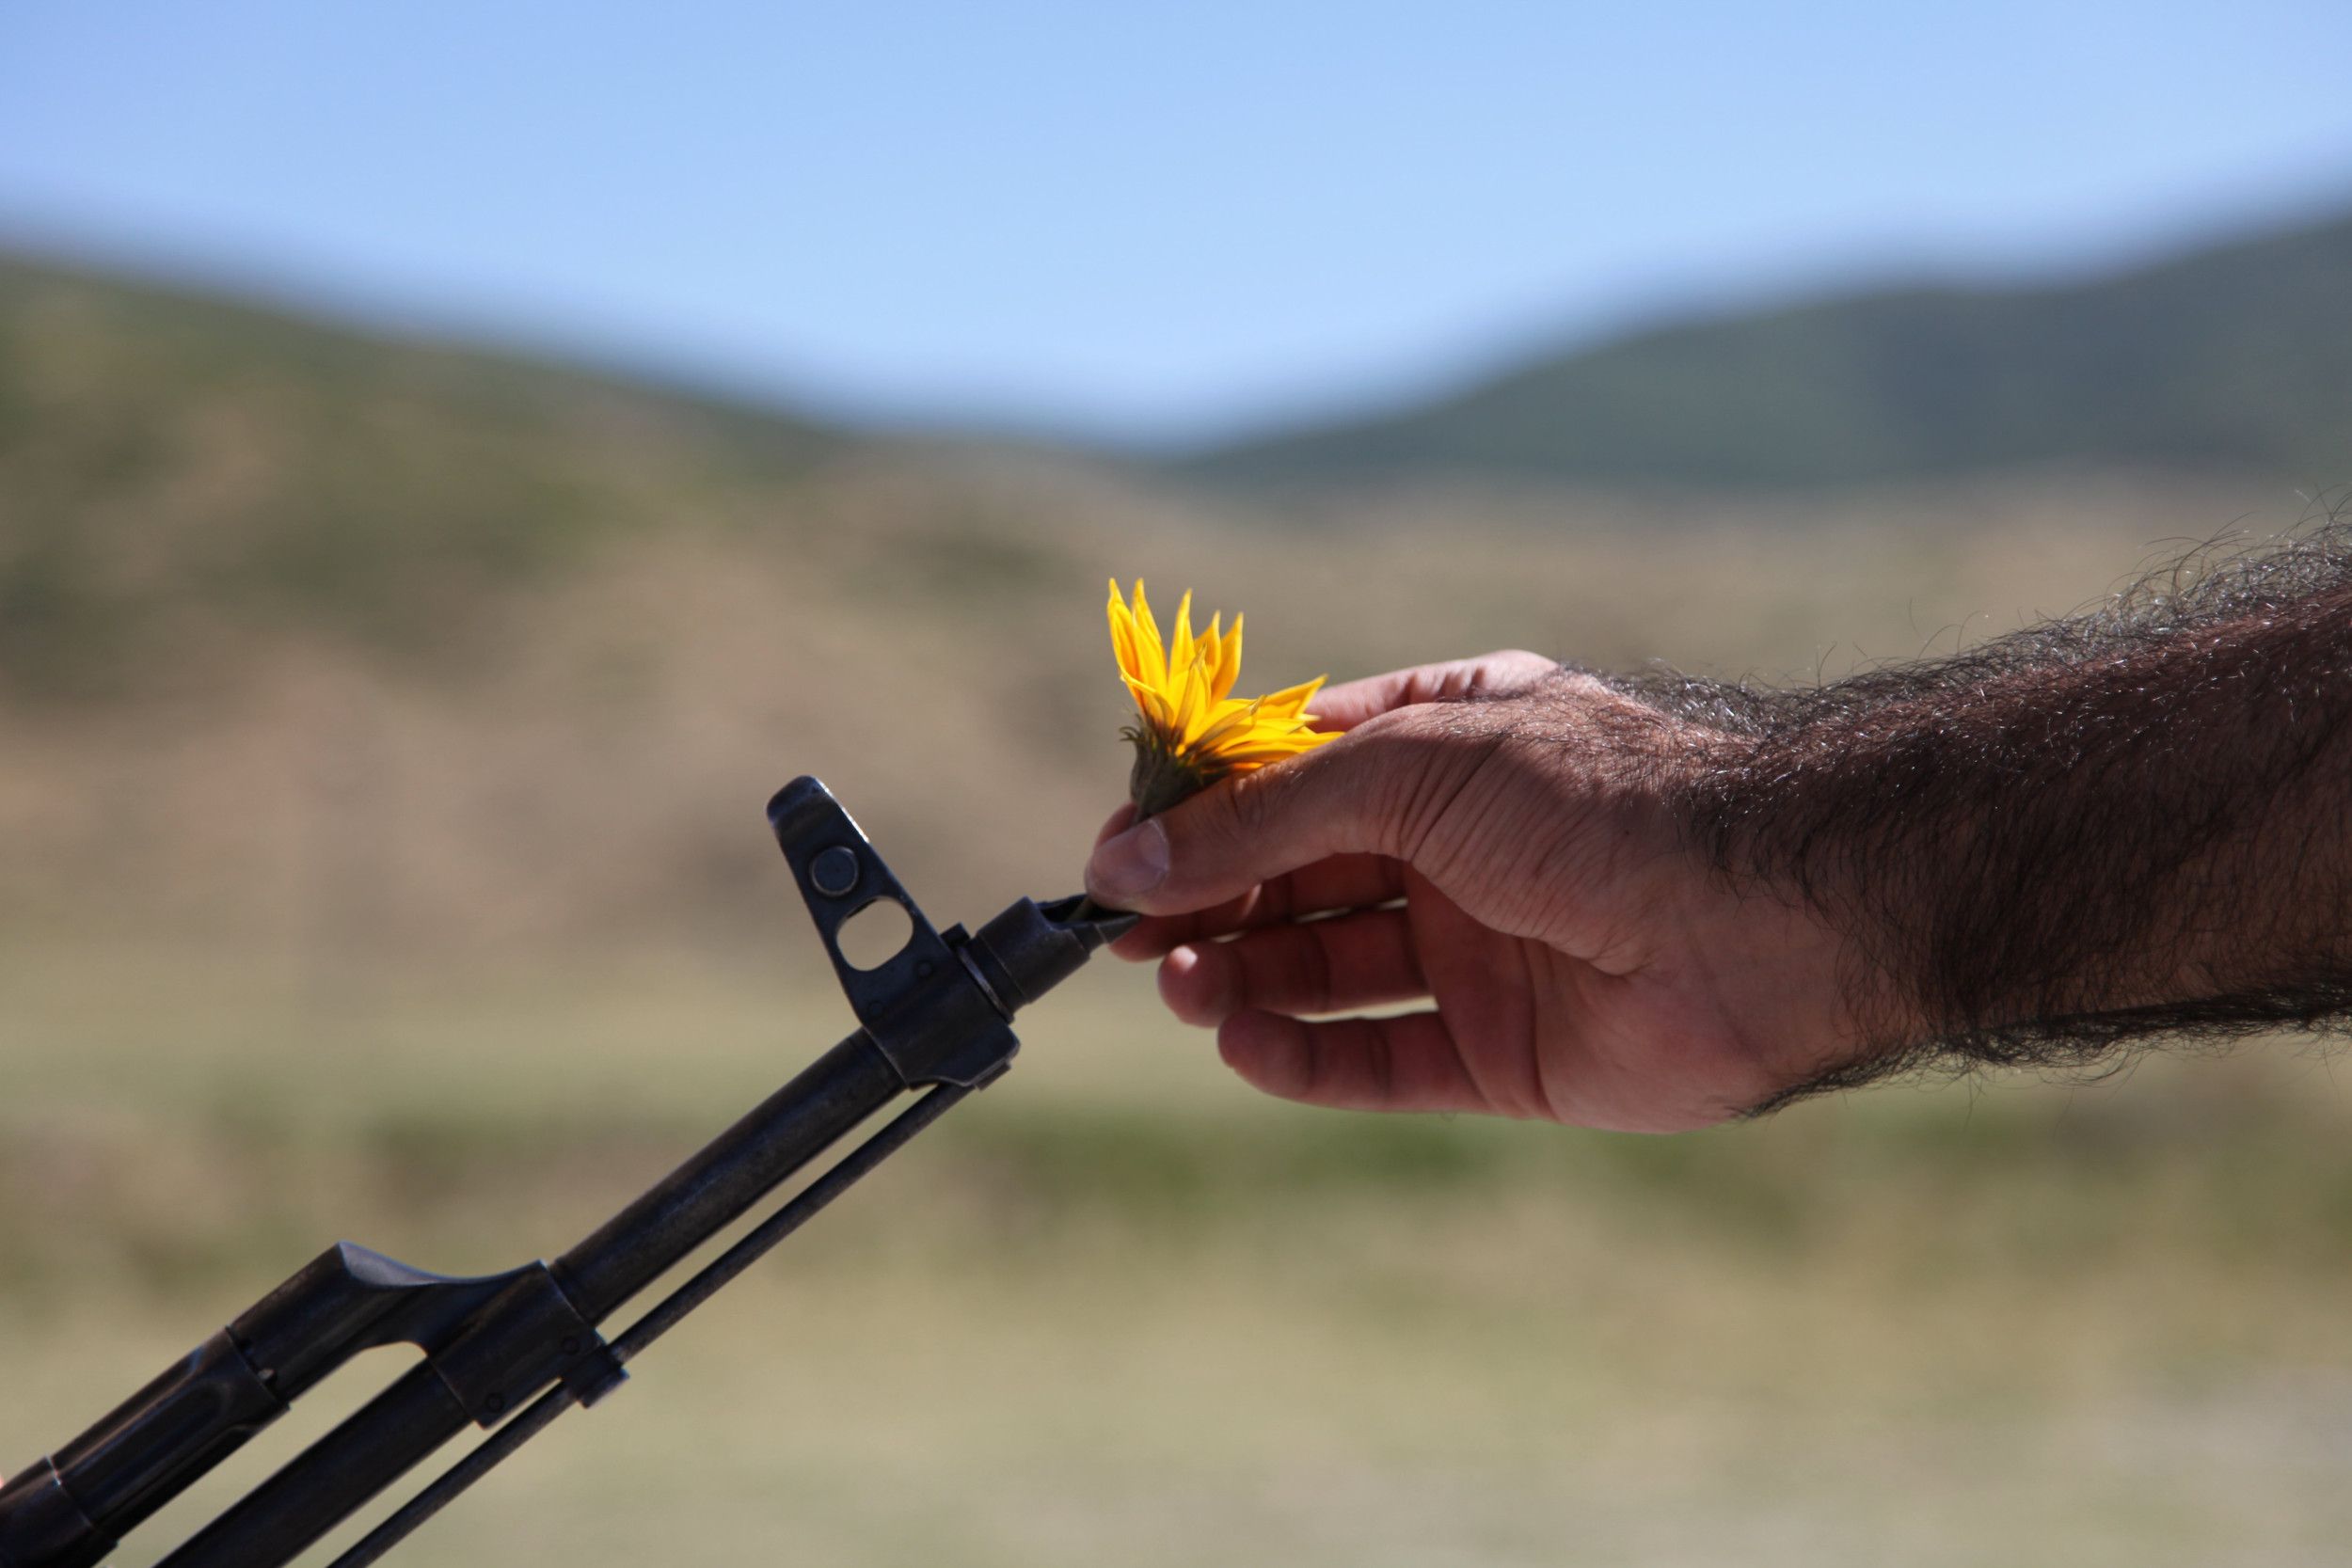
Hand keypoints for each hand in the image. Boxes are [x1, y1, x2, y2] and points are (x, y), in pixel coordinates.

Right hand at [1084, 652, 1875, 1130]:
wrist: (1773, 915)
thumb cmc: (1603, 799)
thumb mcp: (1415, 769)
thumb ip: (1269, 817)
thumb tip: (1131, 856)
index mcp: (1445, 747)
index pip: (1289, 777)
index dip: (1200, 814)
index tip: (1113, 851)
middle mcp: (1458, 846)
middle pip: (1296, 878)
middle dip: (1205, 901)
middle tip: (1119, 933)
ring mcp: (1481, 950)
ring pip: (1325, 969)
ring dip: (1238, 975)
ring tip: (1173, 983)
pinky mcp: (1504, 1052)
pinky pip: (1379, 1060)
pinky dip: (1302, 1057)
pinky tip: (1241, 1042)